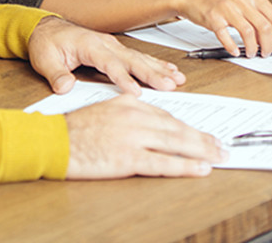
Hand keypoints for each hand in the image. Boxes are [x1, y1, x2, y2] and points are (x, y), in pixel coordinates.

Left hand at [28, 16, 184, 94]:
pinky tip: (167, 70)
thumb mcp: (45, 59)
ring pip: (140, 57)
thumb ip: (56, 74)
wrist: (46, 28)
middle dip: (153, 73)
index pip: (110, 64)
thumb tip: (66, 87)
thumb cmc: (47, 43)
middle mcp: (106, 43)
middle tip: (170, 85)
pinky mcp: (116, 48)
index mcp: (90, 45)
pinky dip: (155, 63)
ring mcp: (113, 45)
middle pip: (133, 60)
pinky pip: (139, 56)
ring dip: (160, 69)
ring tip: (177, 79)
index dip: (124, 79)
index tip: (136, 92)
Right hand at [65, 94, 227, 179]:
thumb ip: (130, 115)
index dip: (188, 127)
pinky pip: (163, 163)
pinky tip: (200, 169)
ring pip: (176, 143)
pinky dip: (184, 166)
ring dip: (201, 150)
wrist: (51, 140)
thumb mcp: (107, 110)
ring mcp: (133, 137)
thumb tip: (152, 124)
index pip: (167, 115)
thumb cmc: (75, 129)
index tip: (203, 133)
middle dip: (202, 138)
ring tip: (218, 156)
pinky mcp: (127, 158)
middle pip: (177, 127)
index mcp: (131, 103)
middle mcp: (136, 116)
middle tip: (221, 145)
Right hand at [173, 0, 271, 57]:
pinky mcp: (214, 17)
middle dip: (269, 45)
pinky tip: (234, 51)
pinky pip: (227, 36)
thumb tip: (271, 34)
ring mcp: (228, 8)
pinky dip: (232, 47)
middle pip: (265, 27)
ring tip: (251, 53)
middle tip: (267, 53)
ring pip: (249, 33)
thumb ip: (256, 13)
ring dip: (253, 48)